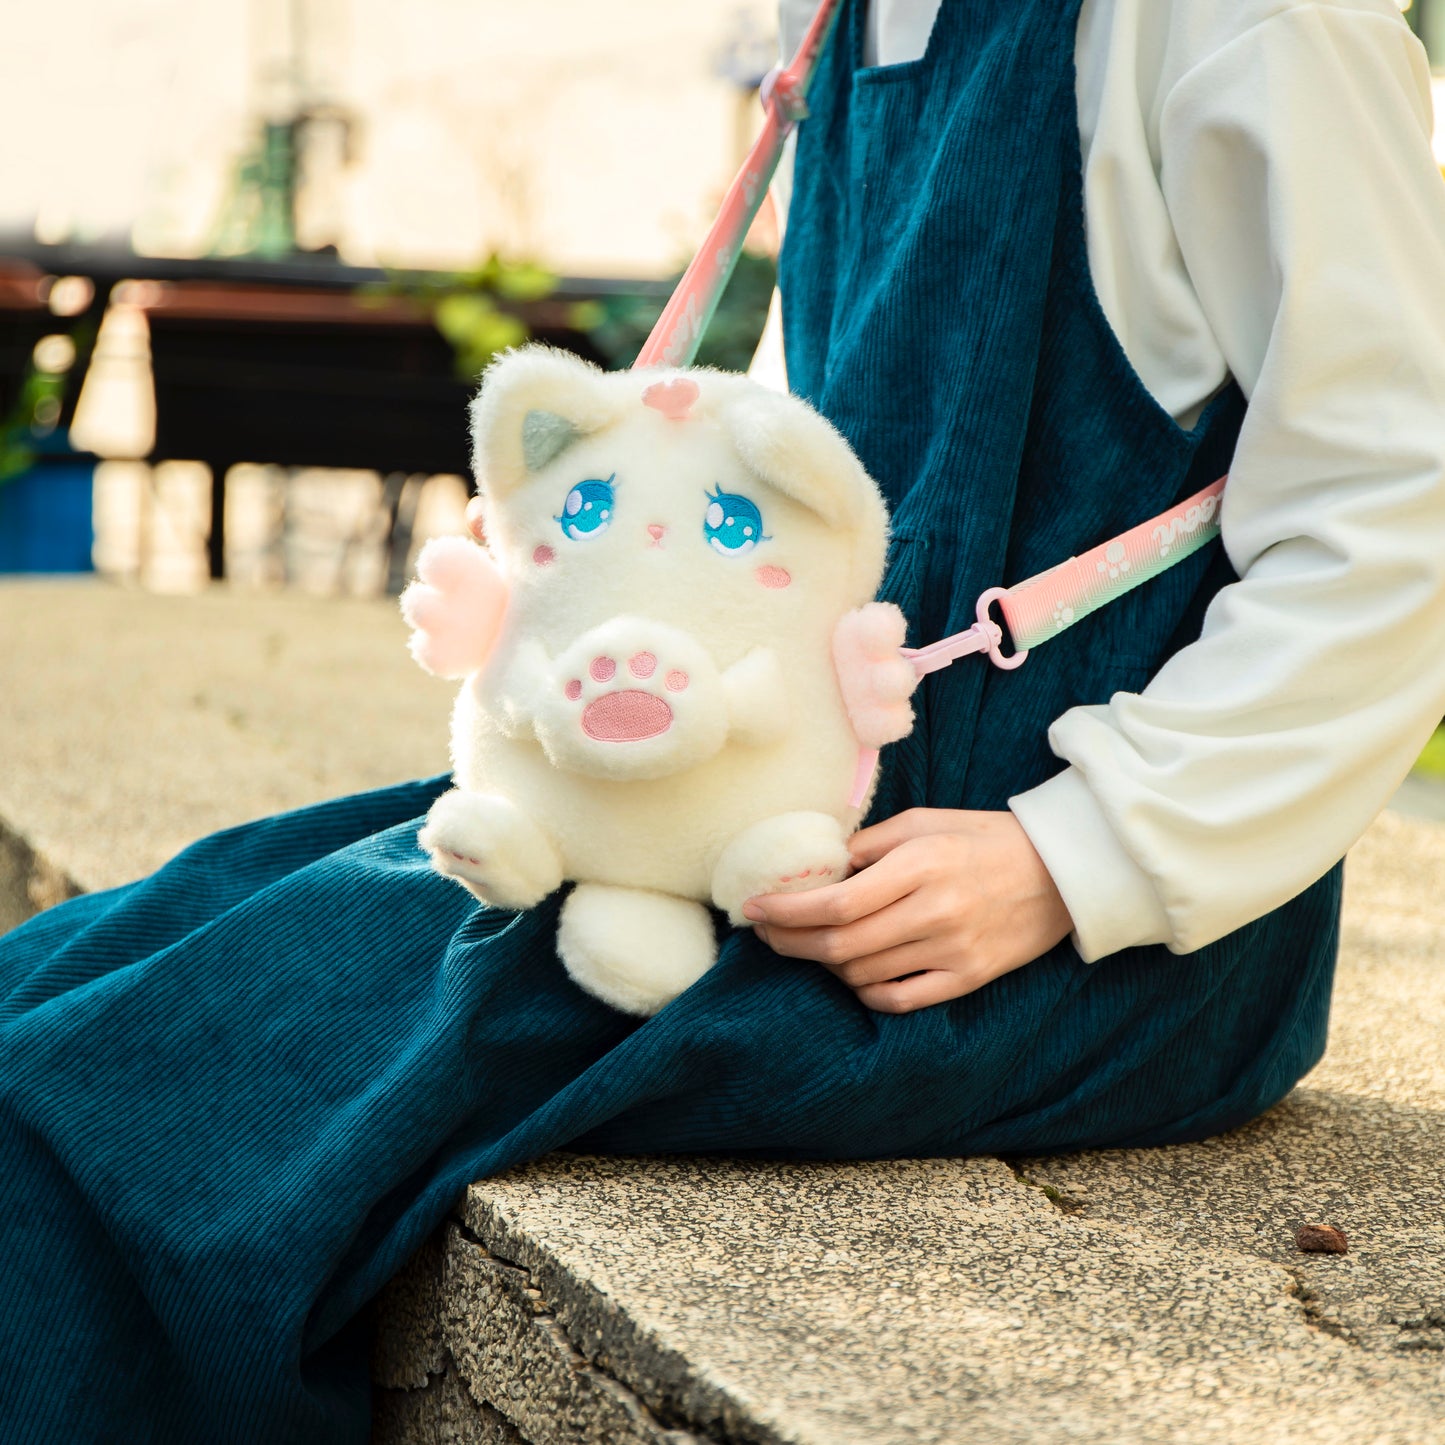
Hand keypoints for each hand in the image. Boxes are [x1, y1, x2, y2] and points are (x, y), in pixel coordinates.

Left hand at [742, 809, 1073, 1012]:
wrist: (1062, 871)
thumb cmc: (984, 838)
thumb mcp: (925, 822)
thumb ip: (868, 844)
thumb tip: (816, 869)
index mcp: (921, 865)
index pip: (836, 901)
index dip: (786, 911)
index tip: (753, 909)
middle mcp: (935, 911)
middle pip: (841, 944)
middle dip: (790, 942)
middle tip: (765, 935)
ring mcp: (952, 950)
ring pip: (863, 975)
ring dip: (823, 966)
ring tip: (808, 946)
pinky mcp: (967, 978)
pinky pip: (898, 999)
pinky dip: (863, 991)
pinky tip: (850, 974)